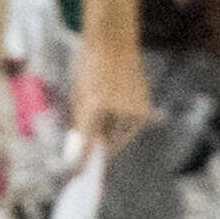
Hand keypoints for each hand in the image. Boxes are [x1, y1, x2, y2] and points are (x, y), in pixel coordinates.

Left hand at [69, 37, 151, 154]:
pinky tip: (113, 109)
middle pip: (107, 142)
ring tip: (101, 116)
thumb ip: (82, 122)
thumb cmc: (90, 66)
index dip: (80, 162)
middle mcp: (117, 110)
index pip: (88, 144)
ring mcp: (134, 108)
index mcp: (95, 106)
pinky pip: (131, 124)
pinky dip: (122, 123)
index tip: (75, 175)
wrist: (113, 43)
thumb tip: (85, 144)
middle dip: (98, 147)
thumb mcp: (78, 95)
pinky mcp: (144, 106)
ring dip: (111, 134)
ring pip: (121, 134)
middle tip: (88, 146)